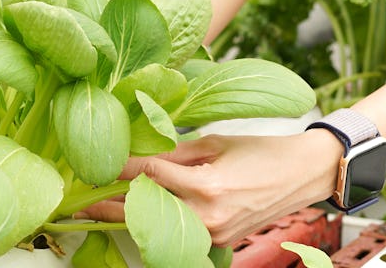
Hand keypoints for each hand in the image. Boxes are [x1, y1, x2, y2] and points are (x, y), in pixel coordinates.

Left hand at [77, 129, 343, 245]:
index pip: (148, 174)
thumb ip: (175, 150)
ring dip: (130, 216)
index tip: (93, 161)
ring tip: (101, 206)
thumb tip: (139, 148)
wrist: (305, 175)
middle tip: (80, 196)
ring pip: (159, 227)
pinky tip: (139, 214)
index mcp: (207, 185)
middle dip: (109, 203)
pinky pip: (181, 234)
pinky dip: (159, 224)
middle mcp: (208, 216)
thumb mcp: (216, 142)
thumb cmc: (265, 151)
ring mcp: (214, 235)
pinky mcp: (220, 243)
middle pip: (143, 210)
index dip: (118, 167)